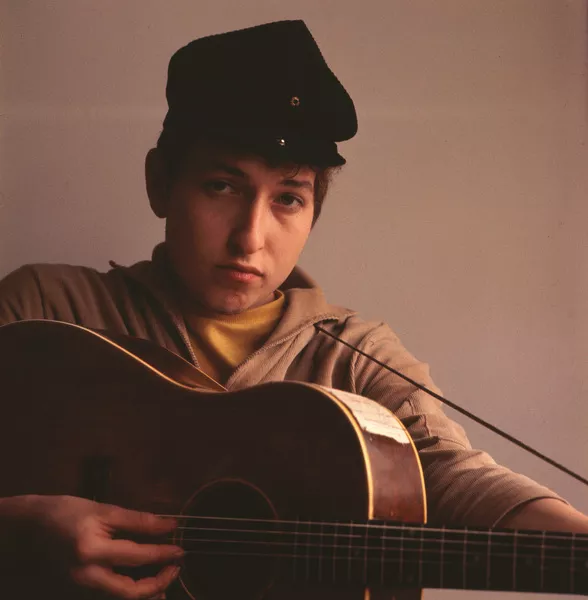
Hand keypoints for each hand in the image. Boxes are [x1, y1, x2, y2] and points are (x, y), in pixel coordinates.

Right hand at [6, 494, 183, 598]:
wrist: (33, 526)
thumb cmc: (69, 512)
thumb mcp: (105, 510)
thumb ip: (138, 520)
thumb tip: (169, 525)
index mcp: (92, 551)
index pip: (137, 556)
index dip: (163, 553)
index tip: (181, 548)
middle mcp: (86, 575)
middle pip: (130, 591)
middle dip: (158, 583)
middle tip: (177, 567)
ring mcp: (82, 585)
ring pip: (121, 597)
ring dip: (147, 592)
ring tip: (167, 580)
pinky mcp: (82, 587)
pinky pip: (112, 594)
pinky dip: (132, 591)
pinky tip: (146, 585)